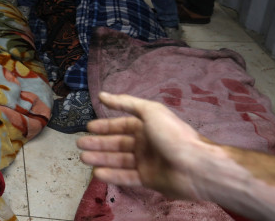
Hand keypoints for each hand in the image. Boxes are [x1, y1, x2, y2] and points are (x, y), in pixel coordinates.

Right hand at [78, 92, 204, 199]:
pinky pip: (127, 177)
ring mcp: (147, 162)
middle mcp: (146, 143)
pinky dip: (113, 175)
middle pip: (118, 143)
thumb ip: (126, 103)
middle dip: (99, 143)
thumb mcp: (150, 111)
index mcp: (148, 125)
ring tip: (83, 158)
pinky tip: (98, 173)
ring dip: (101, 158)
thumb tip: (102, 94)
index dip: (105, 126)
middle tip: (80, 145)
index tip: (88, 127)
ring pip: (119, 160)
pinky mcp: (149, 179)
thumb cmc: (172, 134)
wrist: (194, 165)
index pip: (122, 124)